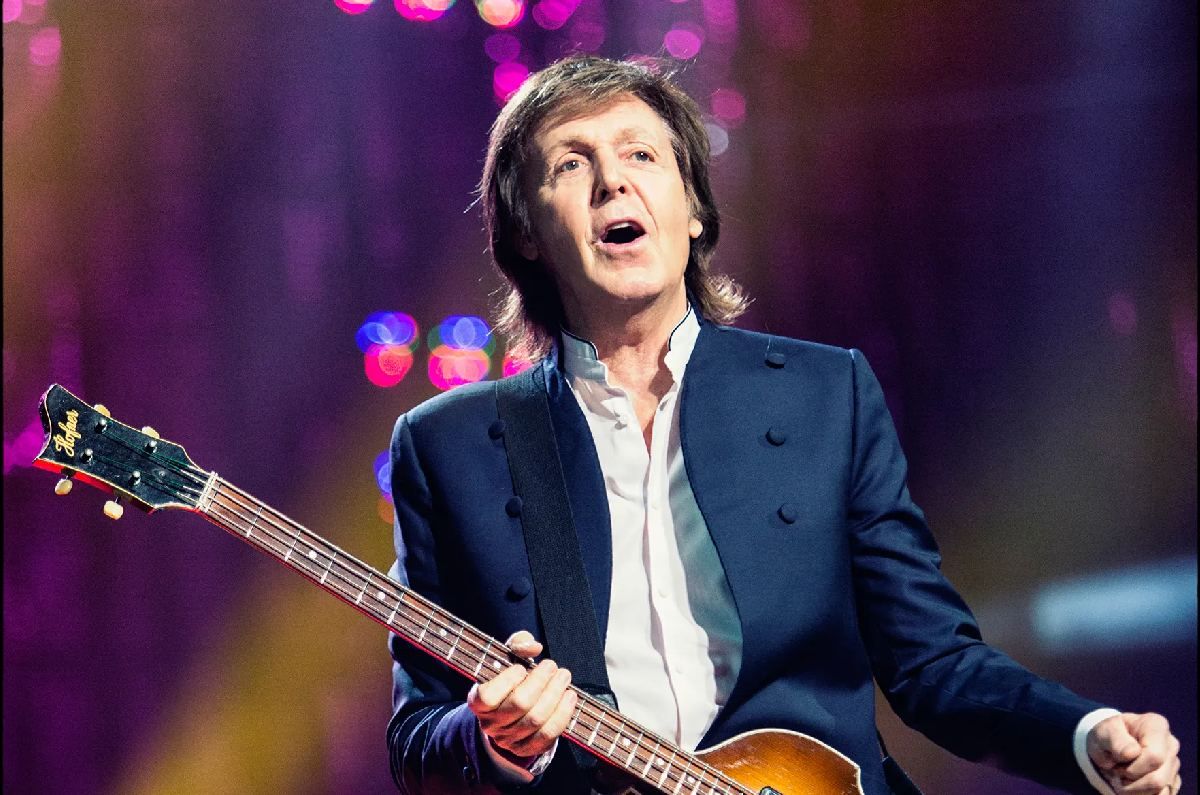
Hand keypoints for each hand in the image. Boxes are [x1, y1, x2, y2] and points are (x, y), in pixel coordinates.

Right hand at [467, 630, 577, 760]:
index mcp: (478, 702)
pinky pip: (548, 735)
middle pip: (519, 704)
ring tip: (564, 677)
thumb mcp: (507, 657)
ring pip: (536, 719)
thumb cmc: (509, 678)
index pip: (488, 696)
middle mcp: (490, 724)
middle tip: (553, 666)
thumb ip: (517, 644)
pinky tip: (570, 696)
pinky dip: (562, 714)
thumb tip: (534, 647)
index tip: (522, 667)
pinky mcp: (527, 748)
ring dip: (555, 694)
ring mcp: (508, 739)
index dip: (507, 680)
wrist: (509, 712)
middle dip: (541, 681)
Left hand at [1087, 712, 1180, 793]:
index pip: (1155, 757)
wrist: (1108, 745)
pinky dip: (1142, 794)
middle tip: (1116, 772)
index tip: (1116, 762)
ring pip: (1161, 791)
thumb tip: (1132, 753)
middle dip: (1131, 781)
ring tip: (1122, 777)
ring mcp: (1173, 763)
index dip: (1133, 767)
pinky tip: (1132, 784)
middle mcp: (1170, 744)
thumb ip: (1116, 741)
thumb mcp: (1104, 732)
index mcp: (1155, 726)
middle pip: (1158, 779)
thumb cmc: (1107, 735)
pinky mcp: (1172, 779)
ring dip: (1135, 790)